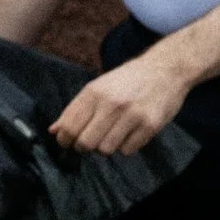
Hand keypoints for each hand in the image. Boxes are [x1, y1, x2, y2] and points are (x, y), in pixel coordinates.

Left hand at [51, 52, 190, 154]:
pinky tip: (129, 133)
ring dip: (105, 147)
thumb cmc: (127, 80)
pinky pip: (127, 151)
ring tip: (111, 135)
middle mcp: (112, 104)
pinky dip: (125, 146)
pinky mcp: (150, 125)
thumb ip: (74, 109)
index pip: (69, 127)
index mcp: (94, 92)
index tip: (67, 142)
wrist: (166, 68)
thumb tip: (53, 131)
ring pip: (106, 150)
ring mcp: (132, 115)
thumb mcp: (97, 87)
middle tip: (89, 141)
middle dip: (84, 147)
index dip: (64, 140)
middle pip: (85, 143)